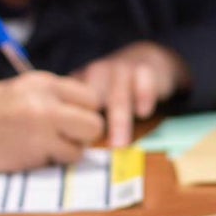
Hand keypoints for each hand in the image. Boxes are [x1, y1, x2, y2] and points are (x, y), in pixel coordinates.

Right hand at [0, 71, 104, 170]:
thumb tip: (83, 112)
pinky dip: (55, 161)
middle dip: (84, 134)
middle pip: (95, 122)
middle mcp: (49, 101)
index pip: (90, 97)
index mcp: (45, 82)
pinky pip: (65, 159)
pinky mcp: (38, 149)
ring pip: (83, 144)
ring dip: (69, 150)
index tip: (74, 122)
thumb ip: (52, 98)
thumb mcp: (21, 91)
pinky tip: (35, 155)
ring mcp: (45, 126)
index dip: (86, 113)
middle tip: (66, 138)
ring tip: (46, 148)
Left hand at [72, 41, 189, 146]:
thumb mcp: (95, 97)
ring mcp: (121, 71)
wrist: (146, 58)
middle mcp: (97, 74)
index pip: (70, 103)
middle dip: (92, 126)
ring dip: (119, 120)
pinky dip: (144, 95)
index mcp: (80, 82)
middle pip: (92, 100)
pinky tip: (143, 112)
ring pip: (118, 95)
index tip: (70, 150)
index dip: (69, 125)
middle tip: (90, 151)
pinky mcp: (145, 69)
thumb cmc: (115, 88)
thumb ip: (83, 120)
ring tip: (120, 145)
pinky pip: (144, 80)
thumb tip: (71, 156)